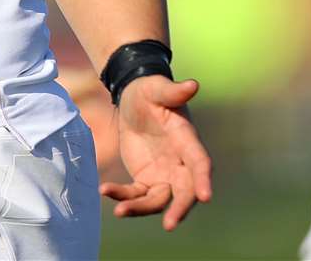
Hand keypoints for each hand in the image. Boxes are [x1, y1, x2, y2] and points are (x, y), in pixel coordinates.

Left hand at [99, 75, 211, 229]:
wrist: (133, 100)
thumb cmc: (150, 92)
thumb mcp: (157, 88)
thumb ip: (173, 91)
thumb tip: (193, 85)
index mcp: (187, 141)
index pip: (200, 163)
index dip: (203, 179)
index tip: (205, 197)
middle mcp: (180, 163)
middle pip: (184, 192)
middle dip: (179, 209)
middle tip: (170, 225)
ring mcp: (163, 174)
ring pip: (158, 200)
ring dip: (141, 209)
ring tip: (120, 211)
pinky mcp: (145, 179)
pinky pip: (136, 194)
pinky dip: (122, 197)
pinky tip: (105, 190)